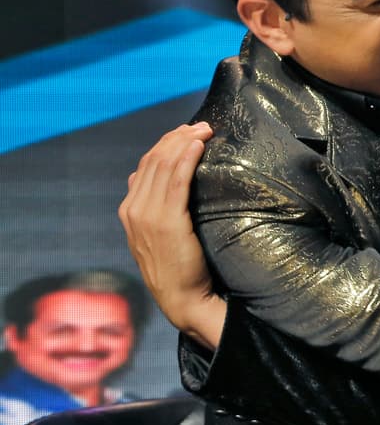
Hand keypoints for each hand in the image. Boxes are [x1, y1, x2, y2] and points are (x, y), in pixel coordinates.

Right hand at [117, 123, 225, 348]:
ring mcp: (147, 216)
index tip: (189, 131)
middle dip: (178, 137)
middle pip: (154, 160)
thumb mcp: (160, 234)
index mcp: (130, 210)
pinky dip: (186, 159)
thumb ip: (157, 208)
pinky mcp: (167, 222)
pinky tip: (198, 146)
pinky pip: (176, 182)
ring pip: (164, 166)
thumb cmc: (179, 267)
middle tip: (202, 125)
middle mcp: (134, 210)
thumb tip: (161, 180)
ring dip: (185, 142)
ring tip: (204, 130)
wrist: (182, 299)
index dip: (167, 143)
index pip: (146, 165)